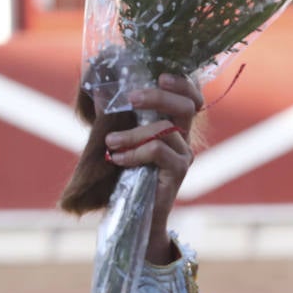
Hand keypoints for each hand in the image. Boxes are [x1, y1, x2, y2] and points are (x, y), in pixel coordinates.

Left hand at [102, 74, 204, 262]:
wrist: (134, 216)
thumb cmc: (126, 176)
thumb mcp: (119, 140)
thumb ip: (115, 115)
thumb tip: (100, 87)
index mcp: (174, 125)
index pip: (191, 97)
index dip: (183, 83)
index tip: (160, 75)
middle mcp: (184, 137)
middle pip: (186, 105)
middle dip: (158, 96)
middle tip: (131, 98)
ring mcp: (184, 154)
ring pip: (165, 129)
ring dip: (132, 133)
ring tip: (109, 143)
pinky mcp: (178, 171)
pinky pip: (158, 151)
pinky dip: (135, 152)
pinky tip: (117, 158)